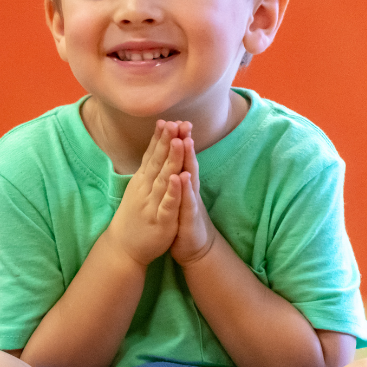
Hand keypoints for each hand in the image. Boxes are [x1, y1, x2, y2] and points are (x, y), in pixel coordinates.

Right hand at [105, 120, 184, 266]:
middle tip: (174, 122)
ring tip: (177, 142)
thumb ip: (147, 171)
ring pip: (163, 179)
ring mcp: (152, 203)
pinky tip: (177, 179)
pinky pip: (167, 204)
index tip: (167, 120)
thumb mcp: (138, 190)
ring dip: (171, 160)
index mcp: (143, 181)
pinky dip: (172, 191)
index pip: (152, 156)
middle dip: (167, 142)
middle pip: (158, 162)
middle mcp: (146, 189)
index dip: (160, 138)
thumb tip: (152, 151)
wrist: (123, 248)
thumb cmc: (134, 217)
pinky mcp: (161, 220)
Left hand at [170, 124, 217, 265]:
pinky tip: (183, 177)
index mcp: (182, 183)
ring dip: (188, 160)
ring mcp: (191, 202)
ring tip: (186, 141)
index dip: (176, 140)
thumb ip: (176, 175)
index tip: (171, 120)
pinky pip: (187, 202)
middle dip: (184, 142)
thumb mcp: (177, 194)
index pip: (179, 158)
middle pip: (186, 162)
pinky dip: (185, 190)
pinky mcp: (189, 218)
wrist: (194, 247)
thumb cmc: (182, 218)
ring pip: (189, 178)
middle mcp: (189, 189)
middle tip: (182, 122)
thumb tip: (172, 157)